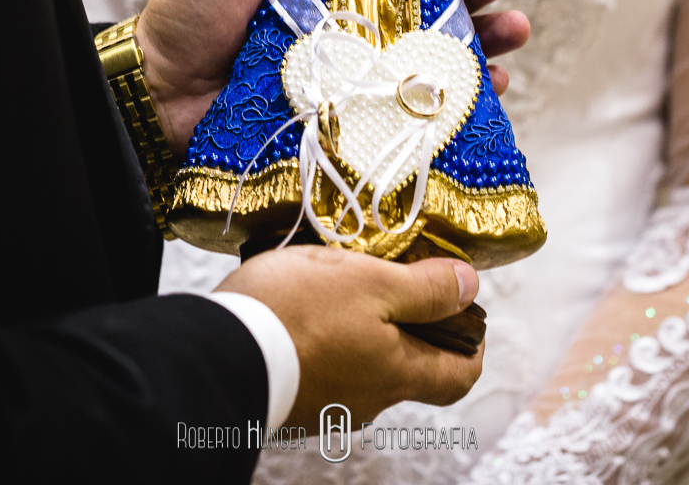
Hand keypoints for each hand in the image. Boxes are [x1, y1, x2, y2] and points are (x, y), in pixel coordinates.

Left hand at [136, 0, 531, 153]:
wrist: (159, 95)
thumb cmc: (192, 10)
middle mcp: (349, 15)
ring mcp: (356, 68)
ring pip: (436, 49)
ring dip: (484, 36)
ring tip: (511, 28)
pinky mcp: (355, 114)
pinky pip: (418, 106)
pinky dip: (463, 98)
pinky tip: (492, 89)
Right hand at [215, 246, 483, 424]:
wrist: (216, 353)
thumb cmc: (299, 314)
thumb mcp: (372, 283)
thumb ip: (425, 289)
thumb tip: (470, 287)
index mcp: (397, 373)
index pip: (459, 376)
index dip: (472, 346)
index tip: (465, 313)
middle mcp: (368, 400)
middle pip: (409, 368)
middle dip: (409, 327)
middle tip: (394, 282)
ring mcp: (327, 405)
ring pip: (362, 366)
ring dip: (360, 329)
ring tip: (338, 285)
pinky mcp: (291, 399)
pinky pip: (322, 368)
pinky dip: (324, 340)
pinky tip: (301, 308)